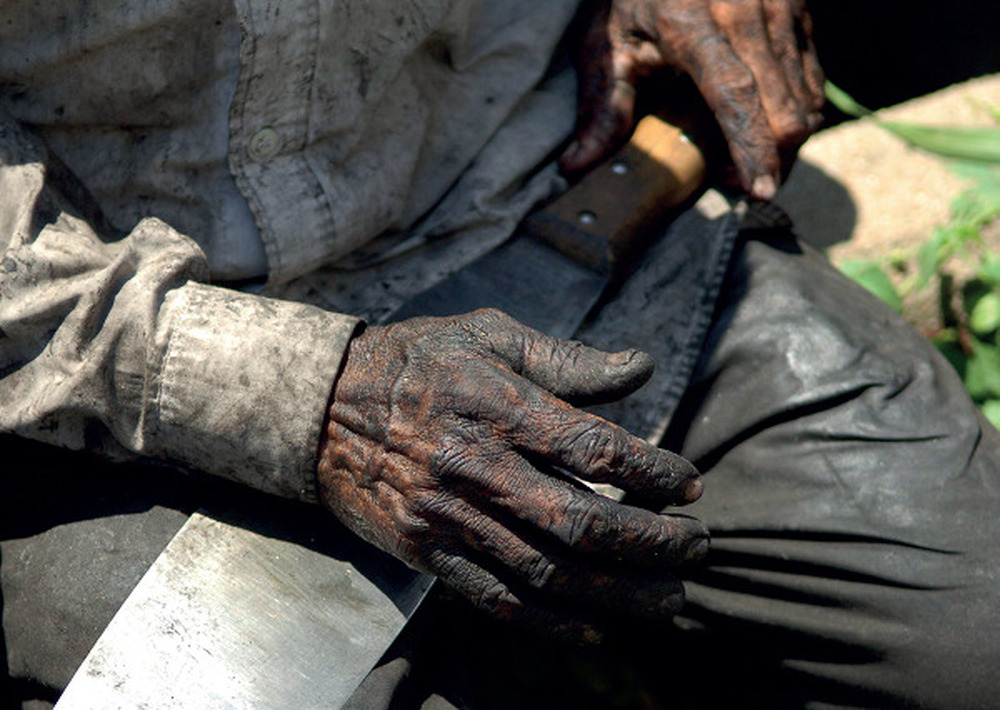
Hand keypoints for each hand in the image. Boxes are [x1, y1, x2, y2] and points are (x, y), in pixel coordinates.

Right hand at [317, 309, 707, 641]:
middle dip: (652, 544)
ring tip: (667, 599)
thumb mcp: (487, 334)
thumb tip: (642, 367)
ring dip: (617, 593)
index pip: (595, 449)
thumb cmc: (415, 362)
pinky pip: (495, 598)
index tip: (689, 484)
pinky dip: (550, 622)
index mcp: (497, 406)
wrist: (321, 407)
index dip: (654, 473)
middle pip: (580, 524)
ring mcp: (448, 516)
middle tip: (696, 548)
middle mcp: (475, 467)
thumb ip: (567, 359)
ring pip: (546, 572)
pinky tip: (594, 626)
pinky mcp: (427, 551)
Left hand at [560, 0, 824, 199]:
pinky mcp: (801, 13)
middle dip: (772, 160)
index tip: (760, 190)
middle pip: (783, 108)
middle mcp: (747, 13)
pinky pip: (813, 80)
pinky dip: (795, 115)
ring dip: (785, 143)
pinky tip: (763, 128)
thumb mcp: (608, 44)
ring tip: (745, 159)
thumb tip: (574, 165)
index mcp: (693, 23)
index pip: (734, 95)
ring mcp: (781, 10)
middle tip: (735, 183)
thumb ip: (601, 108)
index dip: (751, 147)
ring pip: (806, 99)